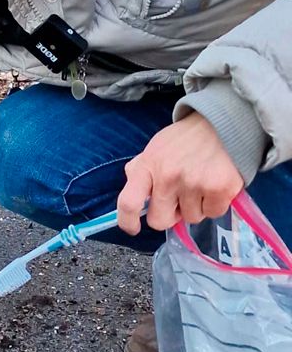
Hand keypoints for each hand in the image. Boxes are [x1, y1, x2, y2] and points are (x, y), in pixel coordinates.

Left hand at [118, 112, 242, 235]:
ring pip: (190, 218)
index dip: (127, 221)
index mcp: (147, 166)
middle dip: (169, 216)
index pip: (128, 202)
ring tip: (200, 185)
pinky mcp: (220, 188)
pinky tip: (215, 186)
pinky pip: (213, 213)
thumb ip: (141, 172)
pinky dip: (215, 204)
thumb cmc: (184, 140)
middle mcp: (167, 176)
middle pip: (160, 220)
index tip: (133, 229)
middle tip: (179, 201)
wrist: (223, 123)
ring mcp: (194, 183)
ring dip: (195, 207)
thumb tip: (133, 200)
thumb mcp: (154, 149)